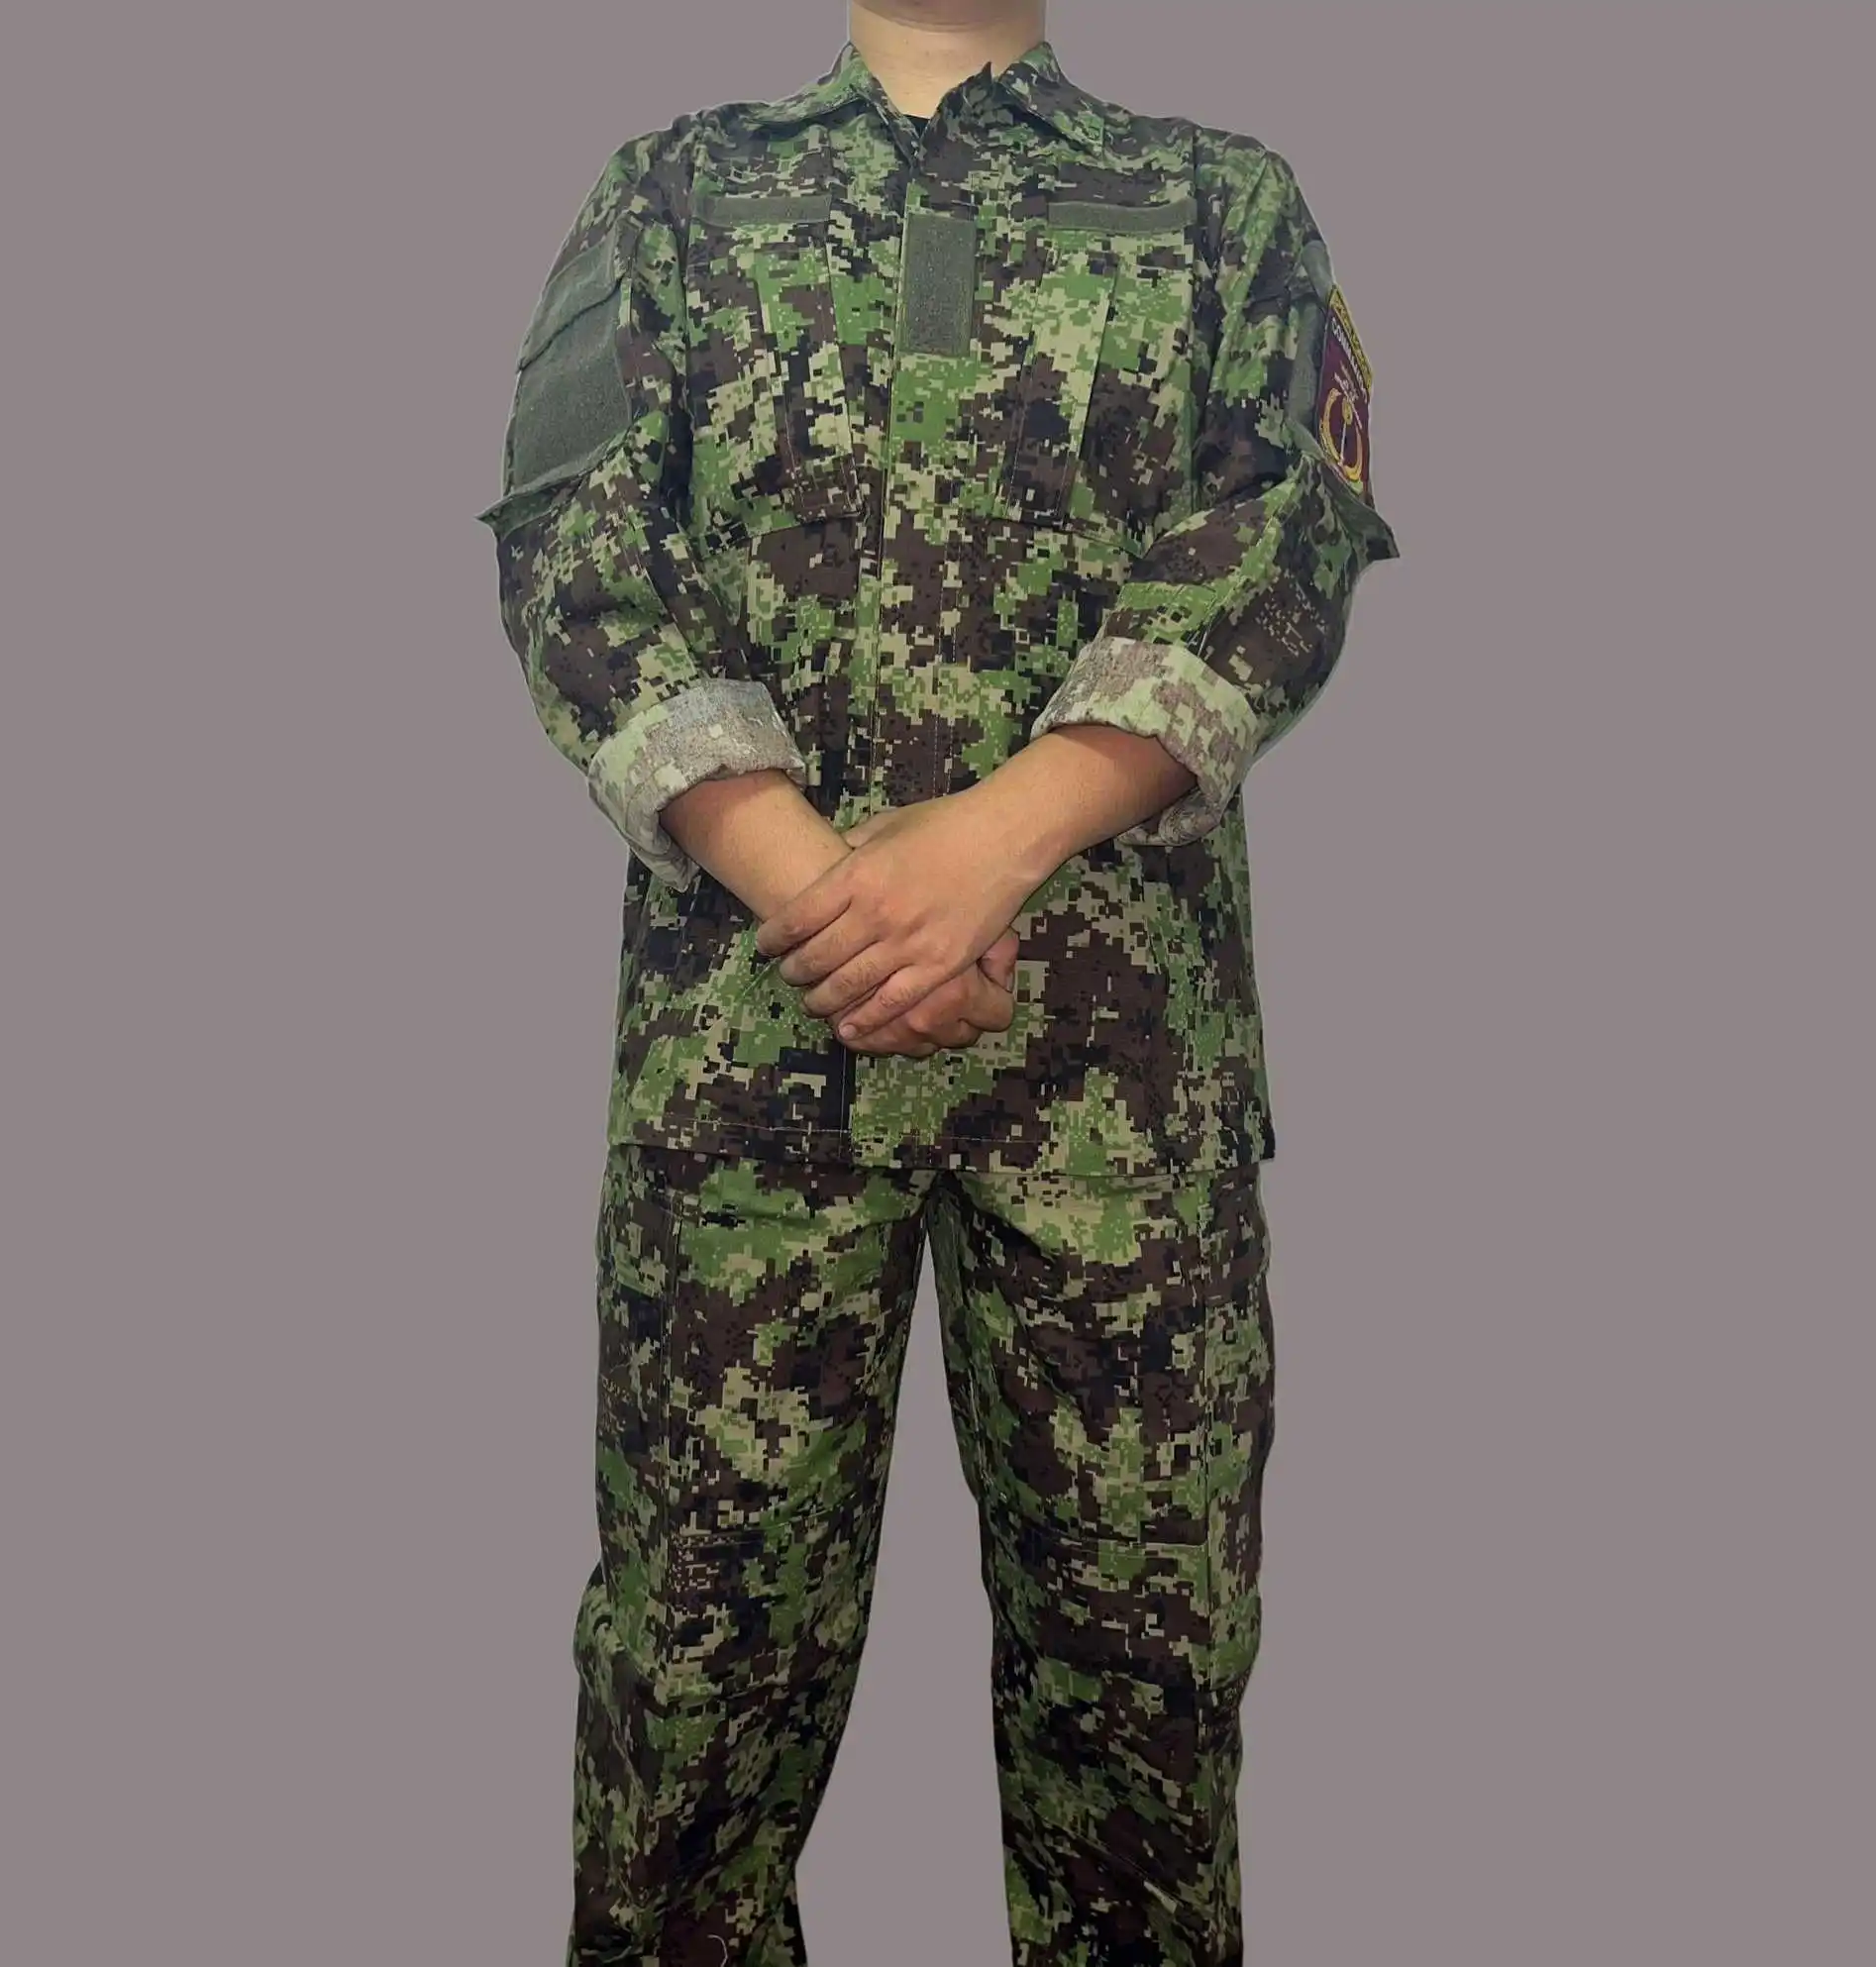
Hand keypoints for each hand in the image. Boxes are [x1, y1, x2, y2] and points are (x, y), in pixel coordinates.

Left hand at [753, 790, 1040, 1042]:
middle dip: (795, 972)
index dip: (774, 937)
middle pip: (817, 956)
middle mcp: (875, 912)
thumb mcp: (886, 826)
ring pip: (849, 985)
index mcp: (857, 874)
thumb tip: (826, 859)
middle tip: (788, 976)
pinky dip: (865, 1019)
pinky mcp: (939, 966)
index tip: (765, 946)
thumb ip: (851, 847)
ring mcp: (908, 942)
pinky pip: (892, 1002)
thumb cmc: (945, 824)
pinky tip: (848, 1027)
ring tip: (812, 1002)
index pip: (797, 917)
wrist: (1004, 837)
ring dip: (822, 999)